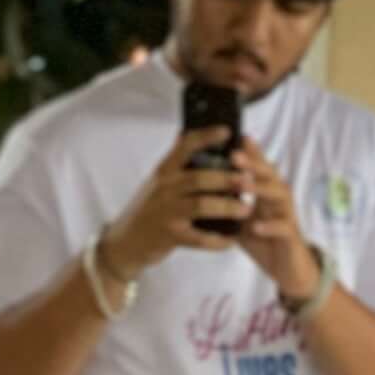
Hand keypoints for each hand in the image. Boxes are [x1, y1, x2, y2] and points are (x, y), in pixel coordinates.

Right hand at [98, 131, 254, 282]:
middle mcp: (165, 188)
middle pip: (200, 177)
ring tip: (246, 209)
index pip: (185, 146)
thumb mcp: (157, 182)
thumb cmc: (147, 210)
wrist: (125, 243)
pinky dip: (217, 241)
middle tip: (249, 179)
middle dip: (227, 178)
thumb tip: (185, 135)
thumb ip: (174, 163)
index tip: (227, 131)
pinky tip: (232, 241)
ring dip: (227, 207)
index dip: (207, 137)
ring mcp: (167, 212)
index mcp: (164, 171)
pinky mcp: (171, 236)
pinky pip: (199, 238)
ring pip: (202, 205)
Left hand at [228, 134, 320, 301]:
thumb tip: (201, 195)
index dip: (249, 151)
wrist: (288, 269)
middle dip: (251, 163)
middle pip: (268, 173)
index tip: (235, 137)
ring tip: (241, 184)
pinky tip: (256, 226)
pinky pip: (282, 227)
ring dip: (259, 188)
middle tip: (234, 155)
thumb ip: (228, 207)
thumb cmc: (264, 242)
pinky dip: (269, 226)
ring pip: (277, 194)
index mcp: (266, 191)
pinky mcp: (290, 235)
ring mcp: (286, 214)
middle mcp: (278, 197)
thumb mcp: (240, 222)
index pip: (258, 166)